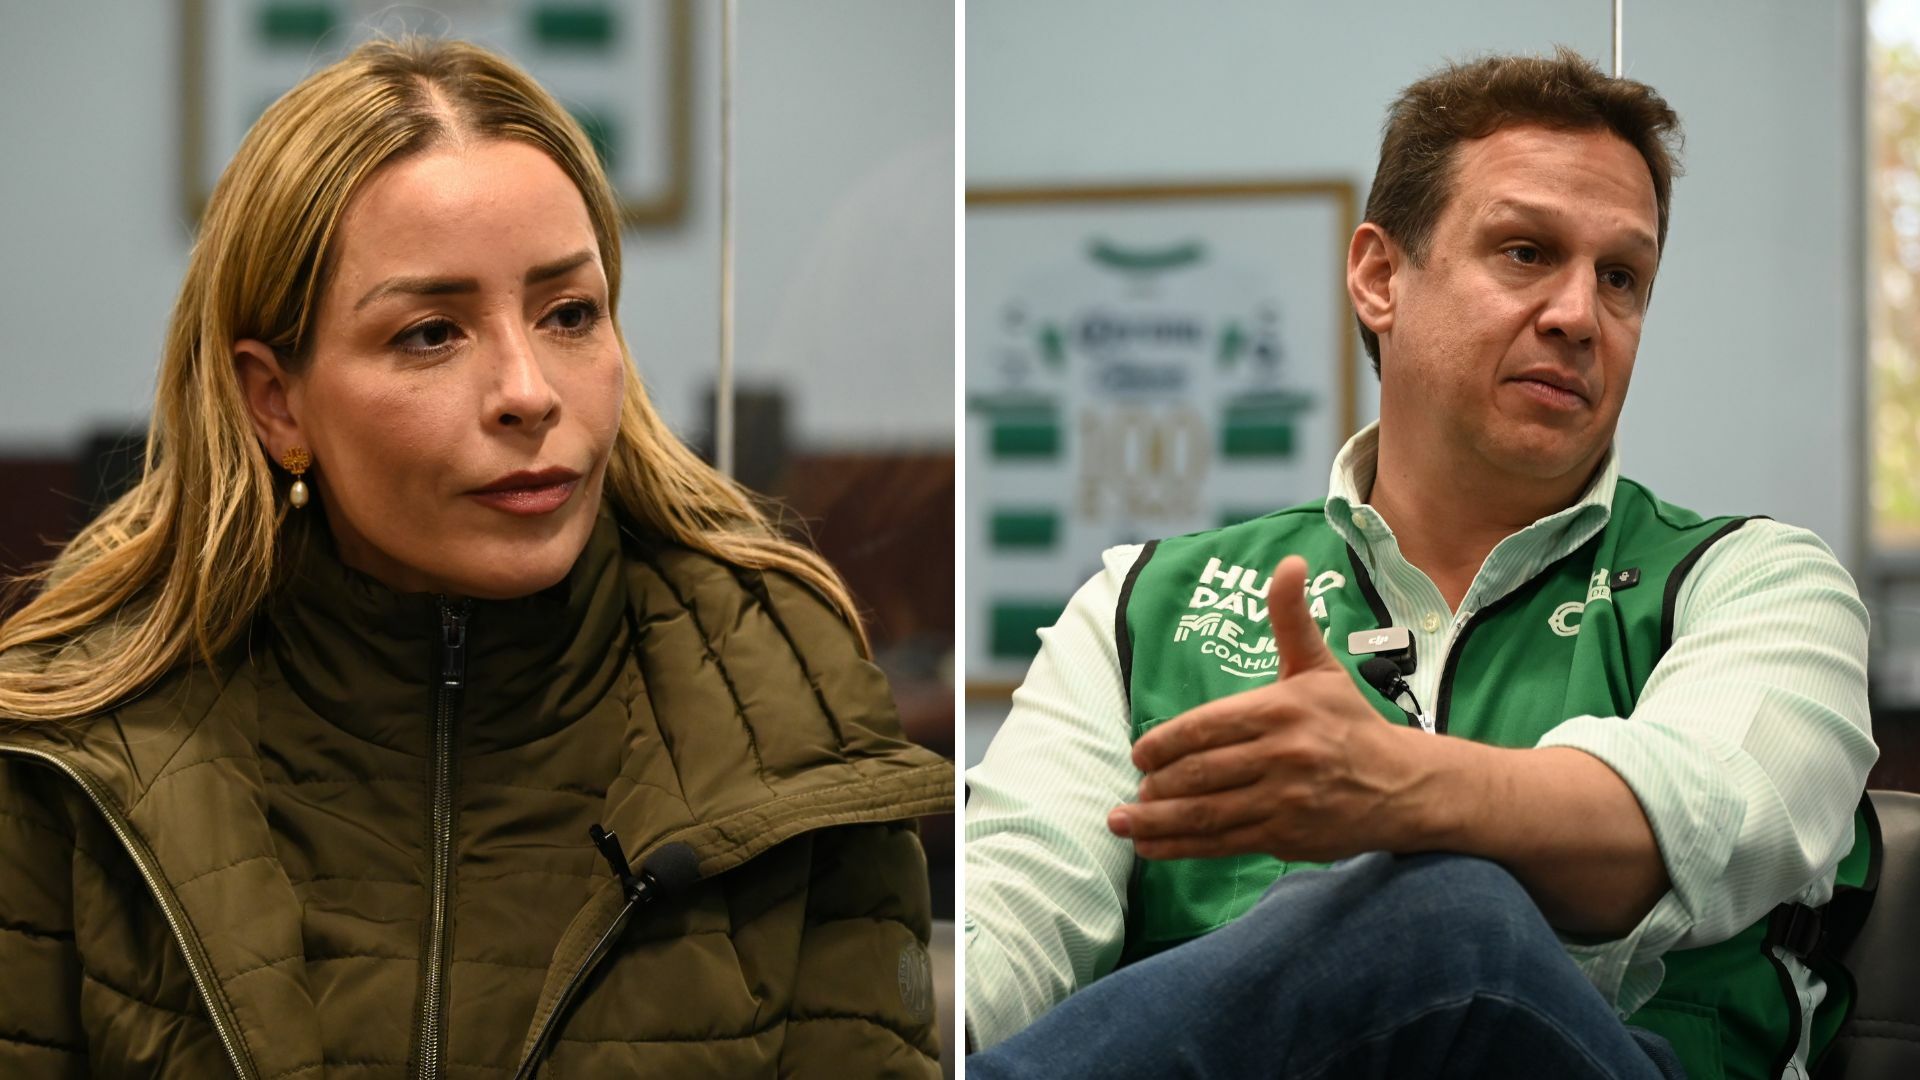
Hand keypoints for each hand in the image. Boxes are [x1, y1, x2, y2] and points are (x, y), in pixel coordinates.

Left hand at [1107, 554, 1426, 861]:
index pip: (1205, 727)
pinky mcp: (1288, 837)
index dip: (1164, 743)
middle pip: (1201, 772)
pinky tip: (1151, 849)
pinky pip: (1223, 844)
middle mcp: (1282, 755)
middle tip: (1133, 789)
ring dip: (1158, 821)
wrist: (1405, 785)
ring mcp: (1285, 800)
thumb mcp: (1320, 667)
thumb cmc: (1350, 722)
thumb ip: (1291, 619)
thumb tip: (1289, 563)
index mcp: (1281, 710)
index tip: (1139, 753)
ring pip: (1207, 812)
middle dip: (1157, 784)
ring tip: (1122, 823)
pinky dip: (1182, 848)